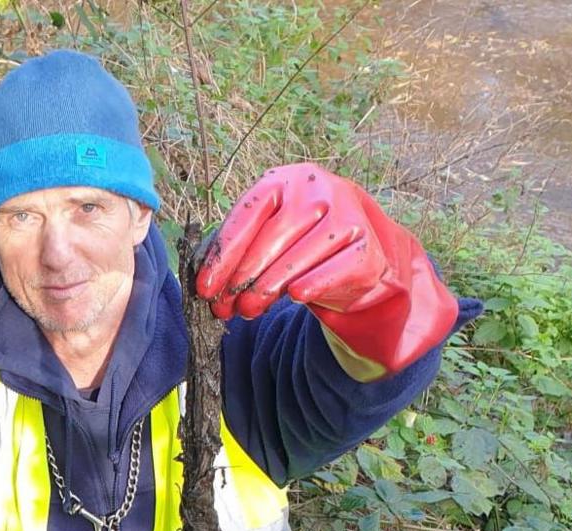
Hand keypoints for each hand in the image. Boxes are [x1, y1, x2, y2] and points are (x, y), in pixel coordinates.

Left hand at [193, 164, 456, 375]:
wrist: (352, 252)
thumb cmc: (297, 242)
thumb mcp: (266, 235)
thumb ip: (239, 252)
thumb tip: (209, 287)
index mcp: (285, 180)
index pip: (249, 213)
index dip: (224, 254)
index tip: (205, 287)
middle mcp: (318, 190)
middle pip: (274, 234)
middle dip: (244, 275)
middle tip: (224, 306)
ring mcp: (347, 214)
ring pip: (301, 253)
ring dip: (270, 286)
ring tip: (248, 309)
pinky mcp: (366, 245)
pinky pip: (335, 267)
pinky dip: (314, 282)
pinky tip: (294, 296)